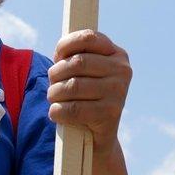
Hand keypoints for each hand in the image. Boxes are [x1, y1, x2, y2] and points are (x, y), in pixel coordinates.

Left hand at [47, 30, 131, 152]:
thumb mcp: (86, 73)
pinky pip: (74, 109)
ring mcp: (119, 92)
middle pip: (77, 62)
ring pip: (73, 86)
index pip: (89, 38)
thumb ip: (75, 56)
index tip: (57, 56)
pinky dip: (58, 111)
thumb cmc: (87, 97)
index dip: (67, 44)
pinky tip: (56, 112)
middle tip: (52, 82)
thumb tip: (61, 51)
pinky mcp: (110, 114)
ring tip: (53, 97)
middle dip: (56, 73)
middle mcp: (122, 71)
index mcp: (118, 55)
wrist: (99, 136)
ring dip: (54, 93)